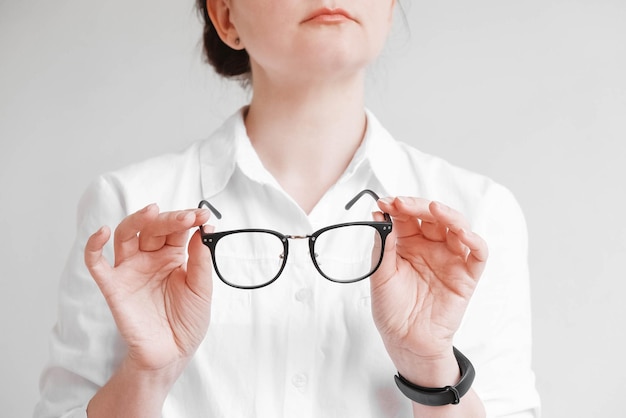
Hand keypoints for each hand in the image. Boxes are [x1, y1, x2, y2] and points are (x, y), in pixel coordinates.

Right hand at [84, 204, 212, 372]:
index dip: (188, 220)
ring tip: (153, 212)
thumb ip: (200, 261)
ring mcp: (130, 270)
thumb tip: (203, 231)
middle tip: (188, 217)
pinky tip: (101, 232)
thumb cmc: (187, 322)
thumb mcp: (201, 290)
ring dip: (138, 220)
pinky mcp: (113, 286)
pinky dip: (93, 246)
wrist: (171, 354)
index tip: (203, 215)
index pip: (177, 229)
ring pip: (126, 235)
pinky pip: (96, 263)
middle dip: (170, 219)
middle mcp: (149, 258)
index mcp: (172, 256)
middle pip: (153, 228)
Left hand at [370, 197, 487, 367]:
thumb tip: (379, 215)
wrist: (406, 341)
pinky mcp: (467, 275)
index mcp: (408, 244)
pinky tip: (462, 233)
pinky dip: (474, 240)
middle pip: (432, 216)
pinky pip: (477, 253)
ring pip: (457, 227)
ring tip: (433, 209)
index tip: (385, 201)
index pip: (408, 216)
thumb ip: (383, 245)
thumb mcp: (380, 274)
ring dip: (448, 215)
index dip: (398, 206)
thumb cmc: (391, 309)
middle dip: (417, 206)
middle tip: (402, 203)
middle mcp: (431, 247)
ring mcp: (450, 259)